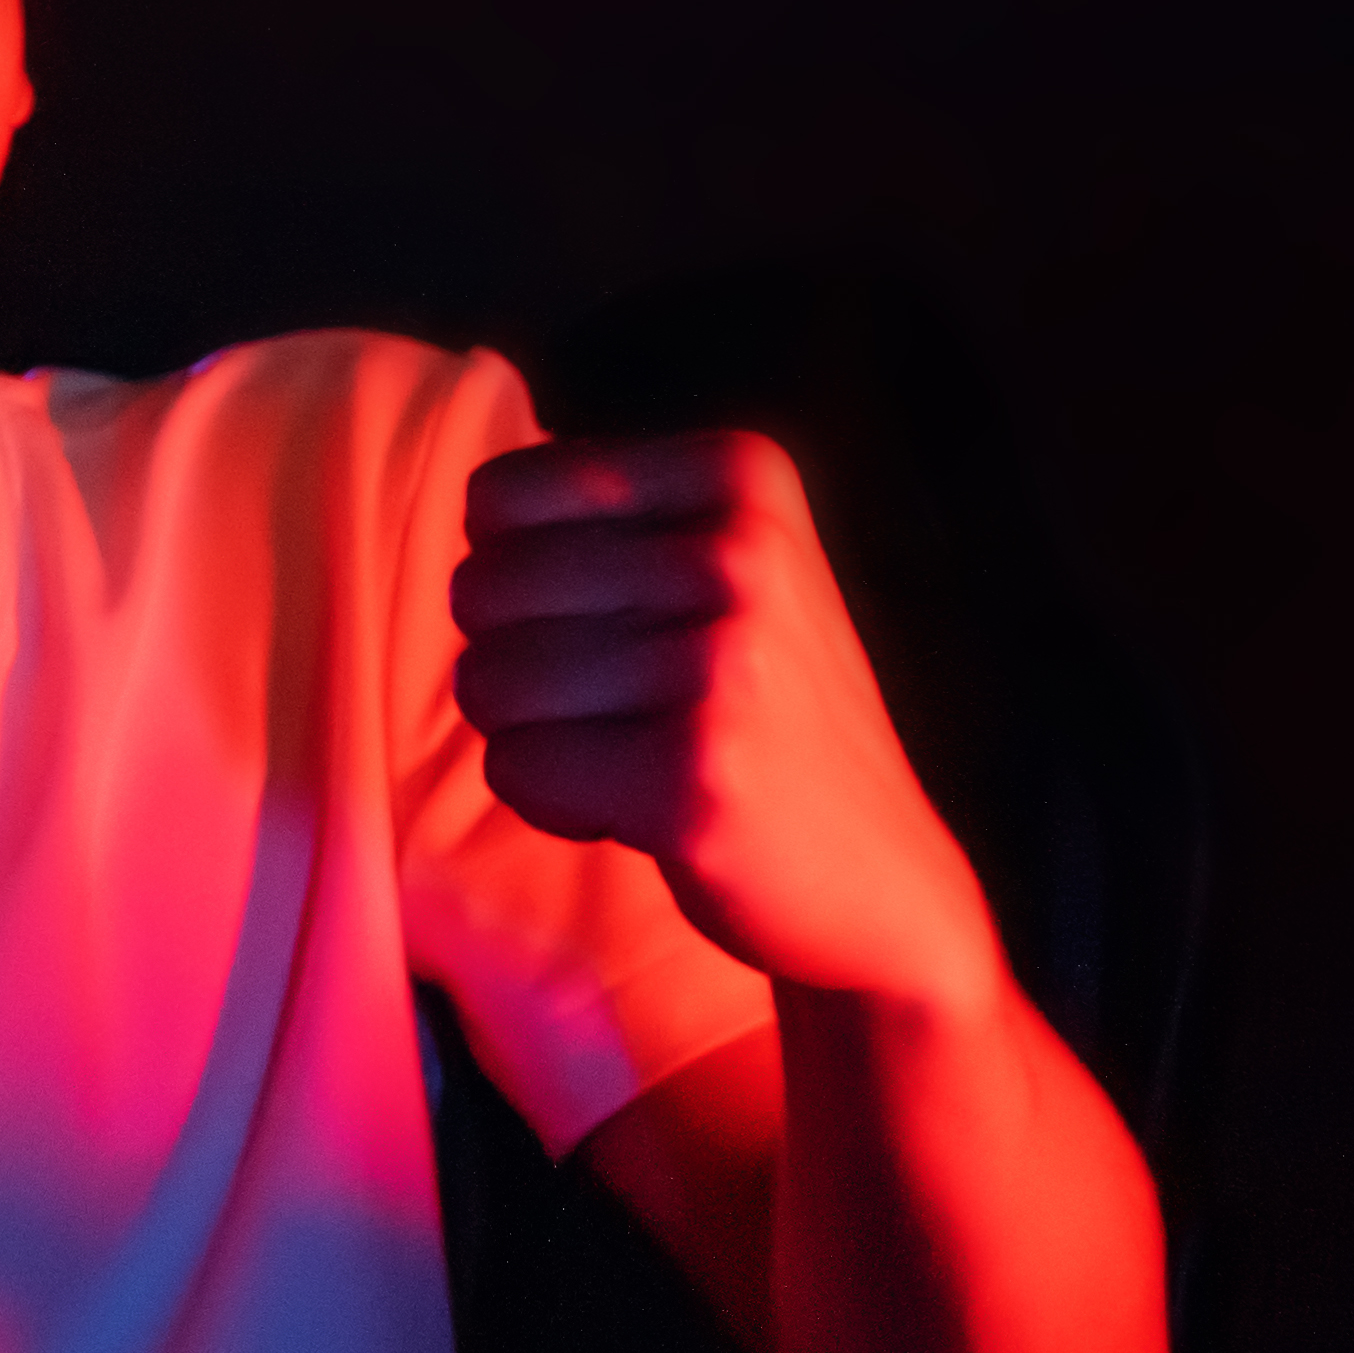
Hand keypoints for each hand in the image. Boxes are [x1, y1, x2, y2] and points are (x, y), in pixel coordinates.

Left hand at [452, 430, 1005, 1010]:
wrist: (879, 879)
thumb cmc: (752, 712)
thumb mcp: (716, 566)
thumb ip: (597, 515)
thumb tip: (474, 504)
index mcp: (743, 473)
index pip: (496, 496)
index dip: (517, 580)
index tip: (615, 627)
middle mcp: (742, 550)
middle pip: (480, 589)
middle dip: (519, 666)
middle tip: (627, 711)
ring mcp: (727, 663)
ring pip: (486, 680)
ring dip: (537, 740)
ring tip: (642, 759)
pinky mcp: (696, 774)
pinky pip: (514, 767)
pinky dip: (553, 803)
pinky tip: (646, 811)